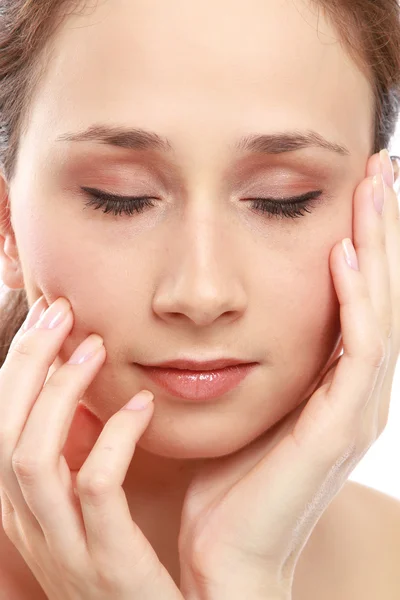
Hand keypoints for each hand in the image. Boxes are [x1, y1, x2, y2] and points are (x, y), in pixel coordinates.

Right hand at [0, 298, 183, 599]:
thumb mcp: (92, 506)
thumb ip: (80, 453)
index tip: (49, 319)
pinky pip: (96, 489)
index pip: (1, 425)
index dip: (18, 367)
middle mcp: (32, 528)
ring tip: (95, 349)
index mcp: (27, 508)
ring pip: (30, 460)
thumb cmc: (139, 559)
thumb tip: (86, 389)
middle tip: (60, 312)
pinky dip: (113, 439)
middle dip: (26, 365)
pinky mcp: (108, 565)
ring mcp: (65, 549)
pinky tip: (141, 406)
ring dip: (58, 396)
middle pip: (1, 434)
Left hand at [177, 149, 399, 599]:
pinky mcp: (341, 426)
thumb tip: (219, 313)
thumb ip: (244, 357)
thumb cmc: (227, 480)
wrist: (228, 554)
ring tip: (377, 189)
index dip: (360, 240)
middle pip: (377, 292)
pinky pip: (359, 351)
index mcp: (332, 380)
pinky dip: (355, 301)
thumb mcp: (238, 403)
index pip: (355, 295)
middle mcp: (355, 388)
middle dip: (380, 228)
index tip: (353, 189)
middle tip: (382, 168)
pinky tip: (345, 256)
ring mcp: (355, 407)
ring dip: (378, 249)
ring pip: (379, 310)